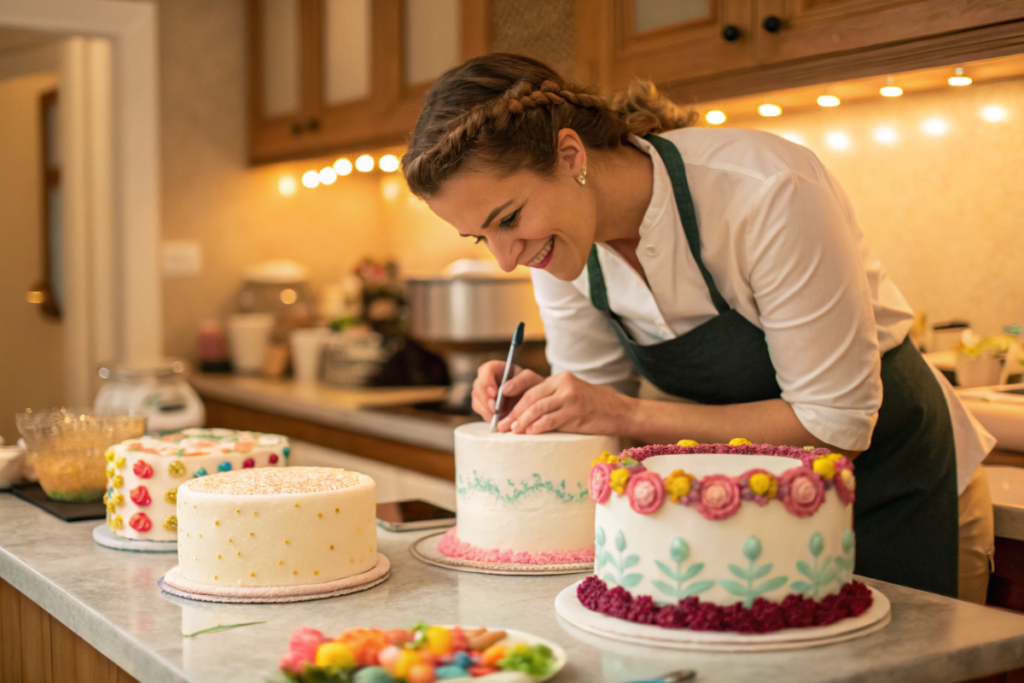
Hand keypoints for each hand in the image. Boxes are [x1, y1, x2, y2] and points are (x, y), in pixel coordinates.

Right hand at [470, 360, 544, 421]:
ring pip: (477, 400)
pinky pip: (480, 411)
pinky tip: (498, 420)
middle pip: (478, 386)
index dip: (487, 381)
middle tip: (495, 409)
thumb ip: (521, 381)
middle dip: (485, 399)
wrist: (535, 401)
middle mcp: (488, 379)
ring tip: (498, 417)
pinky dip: (488, 417)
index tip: (494, 393)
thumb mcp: (532, 381)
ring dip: (486, 410)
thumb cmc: (534, 387)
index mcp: (499, 369)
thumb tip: (504, 390)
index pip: (486, 370)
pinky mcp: (484, 406)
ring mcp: (484, 393)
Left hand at [497, 372, 631, 434]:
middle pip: (531, 398)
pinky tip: (529, 433)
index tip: (499, 409)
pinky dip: (538, 426)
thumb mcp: (571, 395)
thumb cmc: (593, 406)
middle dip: (513, 413)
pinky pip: (551, 420)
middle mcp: (564, 384)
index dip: (512, 399)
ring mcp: (571, 397)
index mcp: (560, 379)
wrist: (620, 411)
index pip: (529, 387)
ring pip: (538, 408)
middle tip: (502, 426)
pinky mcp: (577, 411)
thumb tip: (523, 416)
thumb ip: (551, 400)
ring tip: (512, 431)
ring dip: (522, 422)